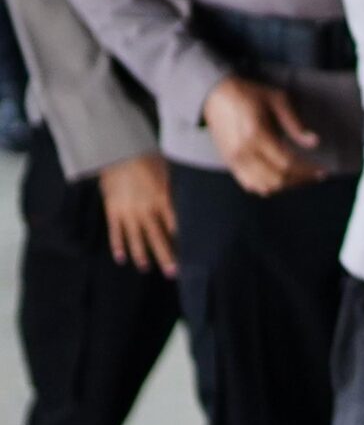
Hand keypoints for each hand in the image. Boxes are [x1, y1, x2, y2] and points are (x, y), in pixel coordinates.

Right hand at [99, 152, 177, 276]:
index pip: (175, 226)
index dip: (181, 242)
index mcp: (163, 199)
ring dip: (142, 255)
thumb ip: (175, 190)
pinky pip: (115, 232)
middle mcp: (146, 209)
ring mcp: (128, 212)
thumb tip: (188, 200)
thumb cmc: (146, 159)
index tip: (190, 255)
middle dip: (166, 257)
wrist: (118, 152)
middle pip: (158, 238)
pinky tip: (122, 258)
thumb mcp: (168, 172)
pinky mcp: (112, 211)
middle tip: (173, 273)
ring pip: (136, 239)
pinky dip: (118, 245)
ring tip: (146, 268)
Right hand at [202, 77, 324, 194]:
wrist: (215, 95)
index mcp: (256, 135)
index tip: (322, 171)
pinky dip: (268, 187)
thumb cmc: (248, 94)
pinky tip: (283, 179)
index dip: (307, 171)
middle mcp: (243, 152)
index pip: (286, 163)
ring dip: (286, 186)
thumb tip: (314, 142)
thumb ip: (295, 123)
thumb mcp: (277, 99)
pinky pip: (250, 184)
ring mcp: (233, 160)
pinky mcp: (229, 163)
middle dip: (300, 181)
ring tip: (302, 178)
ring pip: (263, 186)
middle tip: (316, 175)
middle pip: (276, 179)